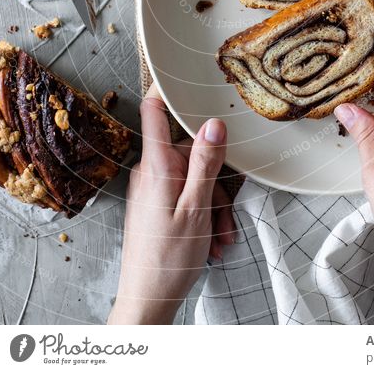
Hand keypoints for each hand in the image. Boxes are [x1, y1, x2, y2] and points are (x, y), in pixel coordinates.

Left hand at [108, 84, 235, 324]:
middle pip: (189, 153)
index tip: (184, 72)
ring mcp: (152, 189)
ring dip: (213, 205)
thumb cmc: (167, 260)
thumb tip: (214, 125)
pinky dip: (203, 214)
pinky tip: (212, 240)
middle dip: (216, 181)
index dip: (167, 88)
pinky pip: (185, 196)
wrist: (146, 302)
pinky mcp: (156, 205)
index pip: (154, 111)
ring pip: (193, 179)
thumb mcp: (196, 209)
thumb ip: (204, 163)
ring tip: (219, 237)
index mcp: (156, 166)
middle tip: (227, 213)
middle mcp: (150, 172)